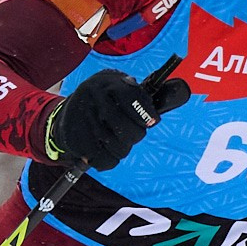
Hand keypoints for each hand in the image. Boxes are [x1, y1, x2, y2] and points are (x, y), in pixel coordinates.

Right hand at [42, 68, 191, 170]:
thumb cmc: (105, 98)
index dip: (147, 116)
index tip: (150, 121)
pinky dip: (109, 160)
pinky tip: (105, 149)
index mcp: (110, 84)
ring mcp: (85, 122)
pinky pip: (105, 161)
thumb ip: (143, 94)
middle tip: (131, 132)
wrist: (68, 111)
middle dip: (136, 136)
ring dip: (123, 148)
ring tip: (116, 139)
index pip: (135, 100)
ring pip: (120, 149)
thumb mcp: (120, 85)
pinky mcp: (76, 140)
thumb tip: (178, 94)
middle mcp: (96, 100)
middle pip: (131, 132)